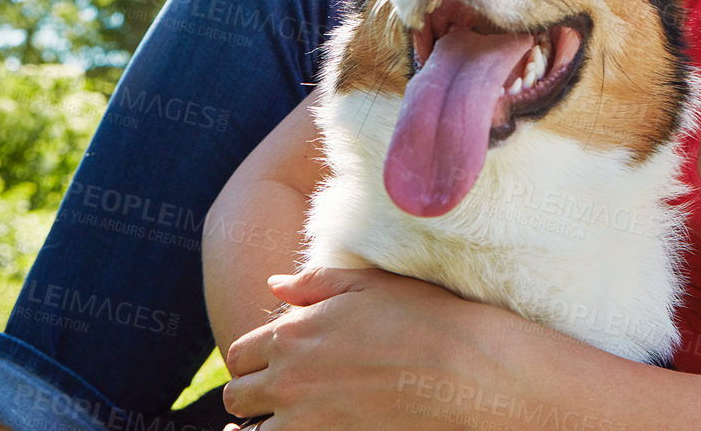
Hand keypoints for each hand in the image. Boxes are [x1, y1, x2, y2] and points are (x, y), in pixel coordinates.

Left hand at [221, 267, 487, 429]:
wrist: (464, 369)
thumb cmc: (422, 318)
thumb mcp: (368, 284)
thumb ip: (313, 283)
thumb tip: (273, 284)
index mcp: (293, 334)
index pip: (239, 353)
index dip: (254, 358)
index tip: (276, 362)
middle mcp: (288, 380)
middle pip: (237, 395)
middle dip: (253, 392)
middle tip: (283, 392)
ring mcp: (304, 421)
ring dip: (265, 424)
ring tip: (294, 417)